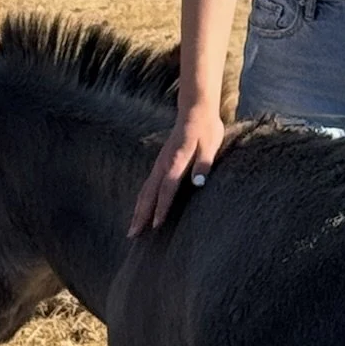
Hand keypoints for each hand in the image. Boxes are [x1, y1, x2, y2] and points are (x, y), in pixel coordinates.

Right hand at [128, 106, 225, 235]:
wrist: (195, 110)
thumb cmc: (207, 129)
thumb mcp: (211, 145)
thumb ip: (204, 164)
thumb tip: (198, 183)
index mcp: (176, 161)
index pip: (167, 189)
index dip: (161, 208)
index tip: (156, 226)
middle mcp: (163, 164)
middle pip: (149, 193)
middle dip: (140, 215)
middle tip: (133, 235)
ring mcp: (160, 163)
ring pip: (145, 190)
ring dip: (138, 210)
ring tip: (133, 229)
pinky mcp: (161, 163)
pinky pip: (148, 185)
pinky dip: (143, 200)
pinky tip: (141, 210)